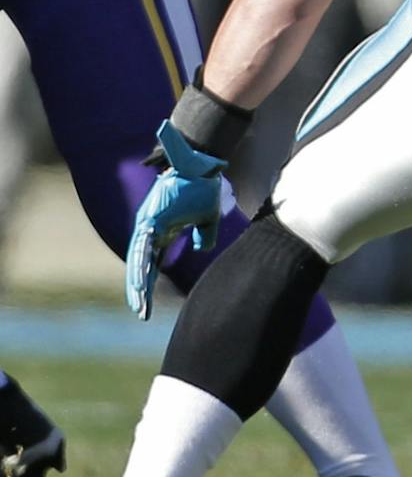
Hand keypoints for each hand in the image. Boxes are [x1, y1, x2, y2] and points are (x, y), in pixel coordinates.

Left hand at [124, 121, 229, 321]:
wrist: (201, 163)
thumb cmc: (203, 186)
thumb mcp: (208, 216)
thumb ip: (204, 234)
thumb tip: (200, 248)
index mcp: (162, 231)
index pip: (151, 262)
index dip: (148, 282)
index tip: (146, 305)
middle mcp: (150, 228)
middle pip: (141, 264)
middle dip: (140, 289)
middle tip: (139, 312)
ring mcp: (148, 221)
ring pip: (139, 257)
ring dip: (138, 280)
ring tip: (137, 302)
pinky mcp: (152, 216)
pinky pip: (144, 244)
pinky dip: (142, 263)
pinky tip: (140, 280)